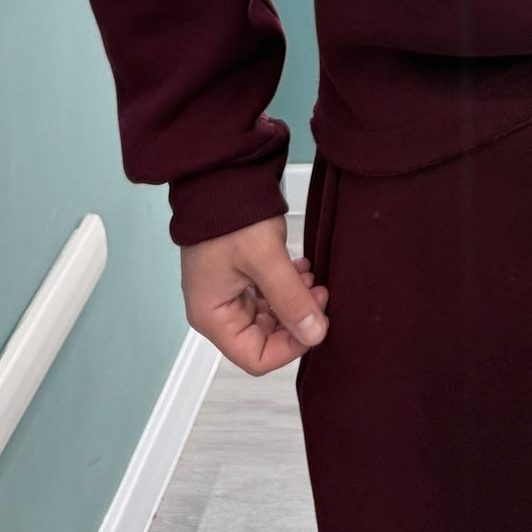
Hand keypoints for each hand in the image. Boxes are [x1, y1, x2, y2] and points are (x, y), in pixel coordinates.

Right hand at [180, 216, 328, 375]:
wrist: (221, 174)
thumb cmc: (233, 216)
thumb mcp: (266, 259)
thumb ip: (290, 300)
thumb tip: (316, 334)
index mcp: (212, 316)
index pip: (255, 358)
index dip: (290, 348)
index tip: (316, 322)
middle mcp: (216, 310)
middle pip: (263, 338)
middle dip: (296, 320)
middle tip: (319, 294)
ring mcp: (226, 292)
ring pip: (269, 316)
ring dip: (294, 302)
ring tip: (311, 277)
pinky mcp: (238, 275)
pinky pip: (266, 295)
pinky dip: (287, 288)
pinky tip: (301, 268)